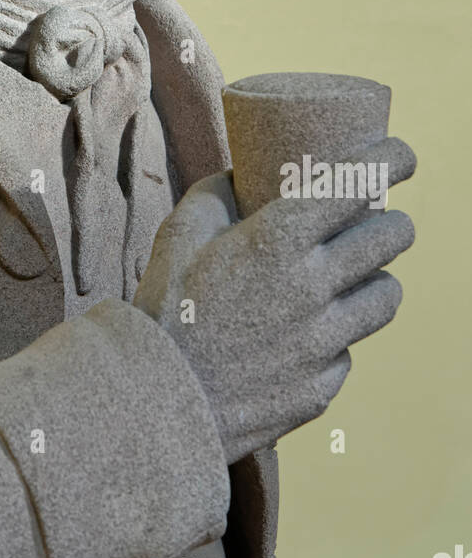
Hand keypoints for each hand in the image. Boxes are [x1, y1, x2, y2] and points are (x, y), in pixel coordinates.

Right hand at [134, 138, 415, 463]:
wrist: (154, 402)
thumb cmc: (162, 310)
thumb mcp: (177, 233)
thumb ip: (217, 194)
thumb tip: (242, 175)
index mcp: (278, 240)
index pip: (358, 184)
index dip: (392, 160)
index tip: (402, 155)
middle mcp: (311, 288)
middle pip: (391, 239)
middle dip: (393, 222)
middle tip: (379, 220)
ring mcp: (322, 343)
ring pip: (386, 296)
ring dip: (376, 279)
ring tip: (353, 277)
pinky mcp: (321, 387)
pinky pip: (348, 351)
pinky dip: (335, 337)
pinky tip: (306, 334)